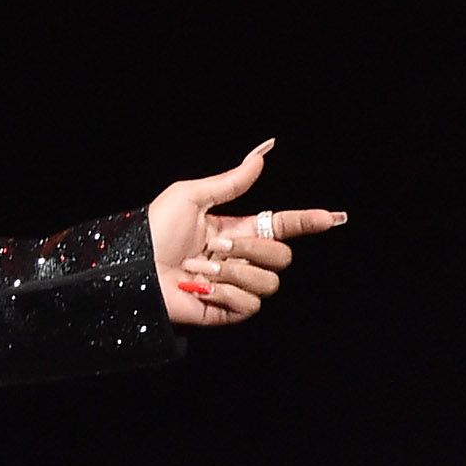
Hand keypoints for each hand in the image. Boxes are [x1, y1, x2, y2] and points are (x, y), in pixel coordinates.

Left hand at [148, 139, 344, 326]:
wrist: (132, 269)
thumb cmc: (153, 231)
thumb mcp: (191, 196)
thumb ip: (231, 180)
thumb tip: (262, 153)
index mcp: (235, 229)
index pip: (281, 225)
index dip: (307, 221)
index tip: (333, 217)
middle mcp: (238, 259)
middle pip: (281, 255)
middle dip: (253, 247)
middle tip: (217, 244)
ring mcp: (233, 287)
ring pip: (269, 282)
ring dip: (235, 271)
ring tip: (201, 267)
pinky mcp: (225, 312)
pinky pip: (251, 305)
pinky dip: (226, 294)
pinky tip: (200, 288)